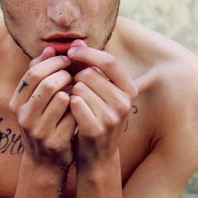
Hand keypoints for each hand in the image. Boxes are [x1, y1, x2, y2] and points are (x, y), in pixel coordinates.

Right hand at [9, 47, 76, 166]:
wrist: (46, 162)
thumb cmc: (43, 123)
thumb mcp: (34, 100)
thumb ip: (39, 74)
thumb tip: (49, 48)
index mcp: (17, 103)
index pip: (33, 73)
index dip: (53, 63)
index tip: (67, 60)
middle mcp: (24, 117)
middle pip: (47, 83)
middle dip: (65, 74)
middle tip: (75, 73)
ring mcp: (39, 131)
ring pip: (62, 98)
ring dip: (74, 89)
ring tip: (79, 88)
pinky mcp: (56, 142)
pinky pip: (73, 115)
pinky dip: (80, 107)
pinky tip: (82, 105)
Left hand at [67, 42, 138, 166]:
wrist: (97, 156)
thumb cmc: (97, 117)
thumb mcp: (103, 92)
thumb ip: (92, 66)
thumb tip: (76, 41)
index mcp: (130, 89)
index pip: (109, 60)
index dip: (88, 53)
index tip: (71, 53)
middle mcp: (124, 103)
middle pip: (90, 74)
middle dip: (75, 77)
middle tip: (72, 86)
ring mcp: (111, 117)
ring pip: (79, 88)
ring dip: (70, 92)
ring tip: (73, 102)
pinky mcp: (95, 129)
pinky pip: (74, 104)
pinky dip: (67, 104)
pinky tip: (69, 111)